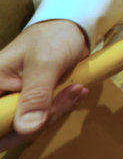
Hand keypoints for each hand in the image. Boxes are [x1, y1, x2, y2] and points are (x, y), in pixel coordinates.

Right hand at [0, 20, 90, 150]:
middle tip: (67, 98)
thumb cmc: (53, 38)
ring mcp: (14, 101)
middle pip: (9, 129)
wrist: (72, 28)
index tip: (39, 118)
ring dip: (56, 112)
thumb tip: (27, 130)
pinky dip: (60, 109)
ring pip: (29, 126)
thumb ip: (36, 96)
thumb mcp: (45, 64)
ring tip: (76, 89)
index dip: (9, 130)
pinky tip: (75, 93)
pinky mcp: (31, 103)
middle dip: (41, 120)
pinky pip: (41, 118)